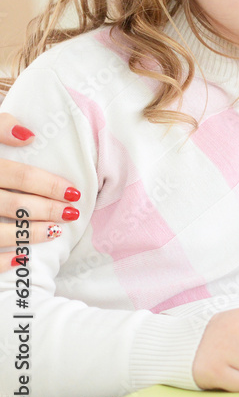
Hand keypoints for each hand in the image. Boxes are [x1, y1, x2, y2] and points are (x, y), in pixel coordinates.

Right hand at [0, 114, 82, 266]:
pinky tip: (21, 260)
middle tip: (70, 214)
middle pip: (15, 205)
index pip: (21, 177)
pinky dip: (1, 261)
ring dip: (29, 235)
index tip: (73, 192)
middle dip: (47, 210)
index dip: (50, 185)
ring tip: (54, 232)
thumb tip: (28, 136)